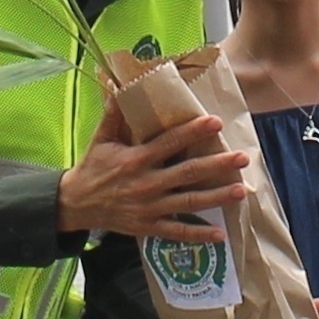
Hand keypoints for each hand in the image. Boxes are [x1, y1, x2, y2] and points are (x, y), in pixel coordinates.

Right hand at [60, 114, 244, 241]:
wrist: (76, 204)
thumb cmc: (93, 168)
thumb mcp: (101, 139)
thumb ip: (113, 113)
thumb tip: (117, 83)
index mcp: (136, 160)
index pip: (169, 143)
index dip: (192, 132)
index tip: (215, 122)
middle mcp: (146, 184)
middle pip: (188, 174)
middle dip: (217, 165)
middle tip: (243, 157)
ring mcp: (150, 208)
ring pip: (189, 203)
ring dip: (217, 197)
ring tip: (242, 190)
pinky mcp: (149, 227)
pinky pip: (177, 232)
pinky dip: (198, 235)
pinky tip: (220, 234)